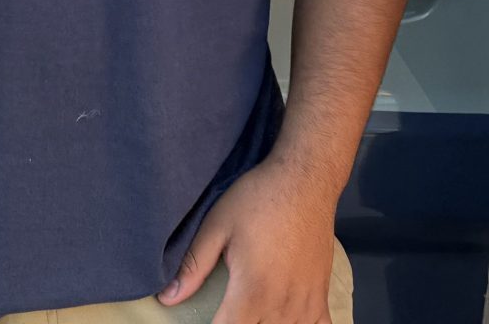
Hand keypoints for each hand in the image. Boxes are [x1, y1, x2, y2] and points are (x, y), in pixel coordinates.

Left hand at [158, 155, 337, 323]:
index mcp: (252, 292)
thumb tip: (167, 298)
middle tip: (228, 306)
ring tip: (251, 310)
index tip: (206, 320)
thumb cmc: (259, 197)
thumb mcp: (217, 225)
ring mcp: (306, 303)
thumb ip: (194, 266)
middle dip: (237, 323)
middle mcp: (282, 305)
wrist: (305, 179)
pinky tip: (289, 319)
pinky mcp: (321, 295)